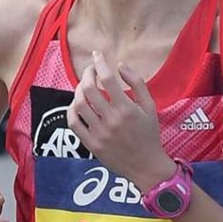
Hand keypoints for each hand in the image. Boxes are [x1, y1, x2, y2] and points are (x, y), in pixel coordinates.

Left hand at [67, 51, 175, 191]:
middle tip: (90, 70)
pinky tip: (77, 104)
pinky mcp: (90, 144)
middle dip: (87, 74)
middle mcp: (111, 120)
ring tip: (84, 86)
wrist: (146, 166)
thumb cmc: (149, 134)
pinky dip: (72, 110)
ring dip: (78, 90)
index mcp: (127, 109)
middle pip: (89, 89)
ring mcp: (98, 133)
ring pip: (79, 105)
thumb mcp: (150, 107)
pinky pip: (73, 123)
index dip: (100, 63)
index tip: (97, 55)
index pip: (107, 79)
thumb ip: (137, 83)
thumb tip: (120, 66)